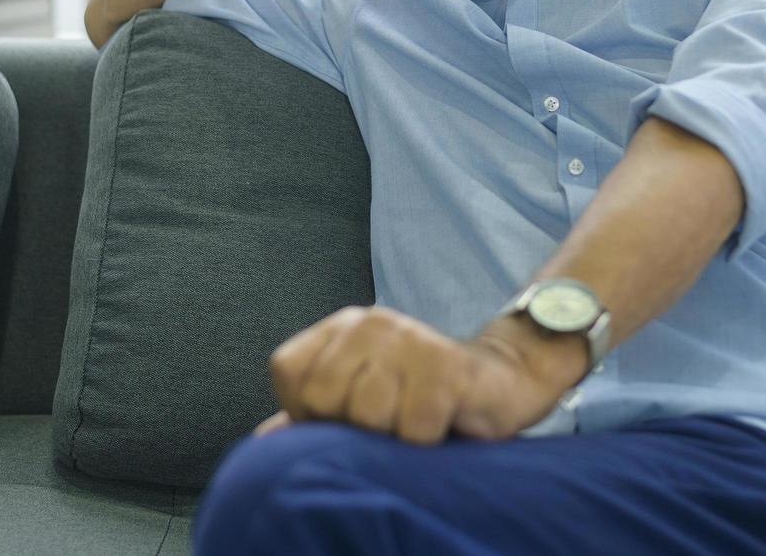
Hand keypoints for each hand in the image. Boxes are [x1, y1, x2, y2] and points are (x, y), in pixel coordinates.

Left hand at [251, 305, 576, 444]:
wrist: (501, 382)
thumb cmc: (420, 399)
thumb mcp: (362, 400)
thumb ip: (311, 417)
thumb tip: (264, 443)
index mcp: (341, 327)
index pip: (289, 373)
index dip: (309, 411)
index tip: (347, 418)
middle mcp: (371, 322)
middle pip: (326, 399)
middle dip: (355, 428)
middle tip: (389, 422)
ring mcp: (410, 338)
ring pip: (369, 416)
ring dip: (395, 436)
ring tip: (416, 421)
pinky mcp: (447, 365)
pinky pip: (415, 430)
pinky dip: (426, 443)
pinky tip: (443, 423)